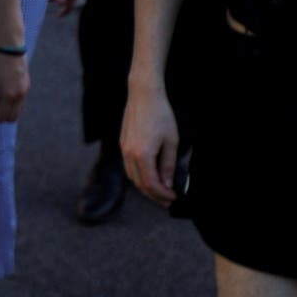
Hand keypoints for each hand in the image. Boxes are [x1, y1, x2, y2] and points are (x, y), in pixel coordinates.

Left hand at [0, 47, 29, 125]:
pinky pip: (20, 101)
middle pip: (11, 117)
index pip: (0, 117)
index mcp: (7, 95)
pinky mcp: (26, 84)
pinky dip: (11, 102)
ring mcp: (25, 90)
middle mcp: (19, 95)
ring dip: (6, 109)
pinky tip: (1, 91)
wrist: (8, 45)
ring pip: (18, 110)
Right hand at [121, 82, 179, 203]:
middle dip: (154, 195)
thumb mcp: (171, 142)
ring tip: (160, 190)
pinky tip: (150, 176)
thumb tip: (167, 184)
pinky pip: (129, 167)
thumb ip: (168, 165)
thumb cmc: (161, 116)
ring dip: (145, 187)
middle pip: (139, 184)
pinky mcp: (123, 144)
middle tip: (167, 200)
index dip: (163, 194)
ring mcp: (123, 149)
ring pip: (132, 177)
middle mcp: (129, 154)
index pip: (151, 184)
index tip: (174, 197)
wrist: (143, 96)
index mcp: (142, 155)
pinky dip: (139, 176)